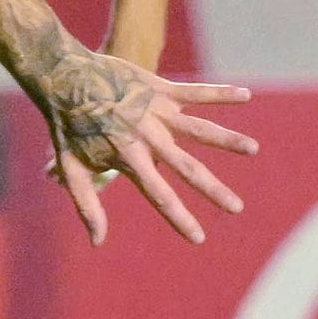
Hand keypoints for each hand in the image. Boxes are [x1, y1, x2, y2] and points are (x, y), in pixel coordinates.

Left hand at [26, 51, 254, 247]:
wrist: (64, 76)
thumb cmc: (67, 127)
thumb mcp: (71, 168)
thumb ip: (88, 205)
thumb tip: (98, 242)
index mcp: (129, 158)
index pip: (159, 196)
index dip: (180, 218)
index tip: (199, 238)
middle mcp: (147, 136)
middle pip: (188, 168)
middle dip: (214, 190)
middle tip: (238, 208)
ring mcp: (156, 111)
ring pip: (200, 128)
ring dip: (228, 140)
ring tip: (253, 149)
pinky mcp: (160, 88)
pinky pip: (196, 92)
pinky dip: (220, 93)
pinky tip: (245, 95)